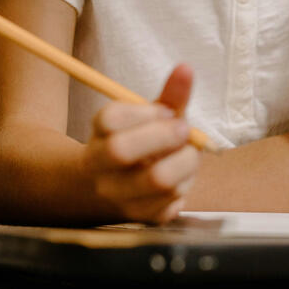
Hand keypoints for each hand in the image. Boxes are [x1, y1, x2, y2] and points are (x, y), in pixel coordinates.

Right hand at [84, 64, 198, 223]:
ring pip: (155, 180)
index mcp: (100, 136)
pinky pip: (169, 206)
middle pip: (120, 151)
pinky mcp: (140, 219)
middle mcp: (101, 169)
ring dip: (184, 162)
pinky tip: (180, 180)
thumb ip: (170, 95)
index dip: (145, 111)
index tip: (165, 110)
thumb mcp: (152, 118)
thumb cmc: (141, 143)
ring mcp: (118, 197)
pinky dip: (184, 188)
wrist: (111, 190)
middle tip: (183, 130)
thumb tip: (186, 68)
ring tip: (188, 155)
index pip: (110, 118)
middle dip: (162, 135)